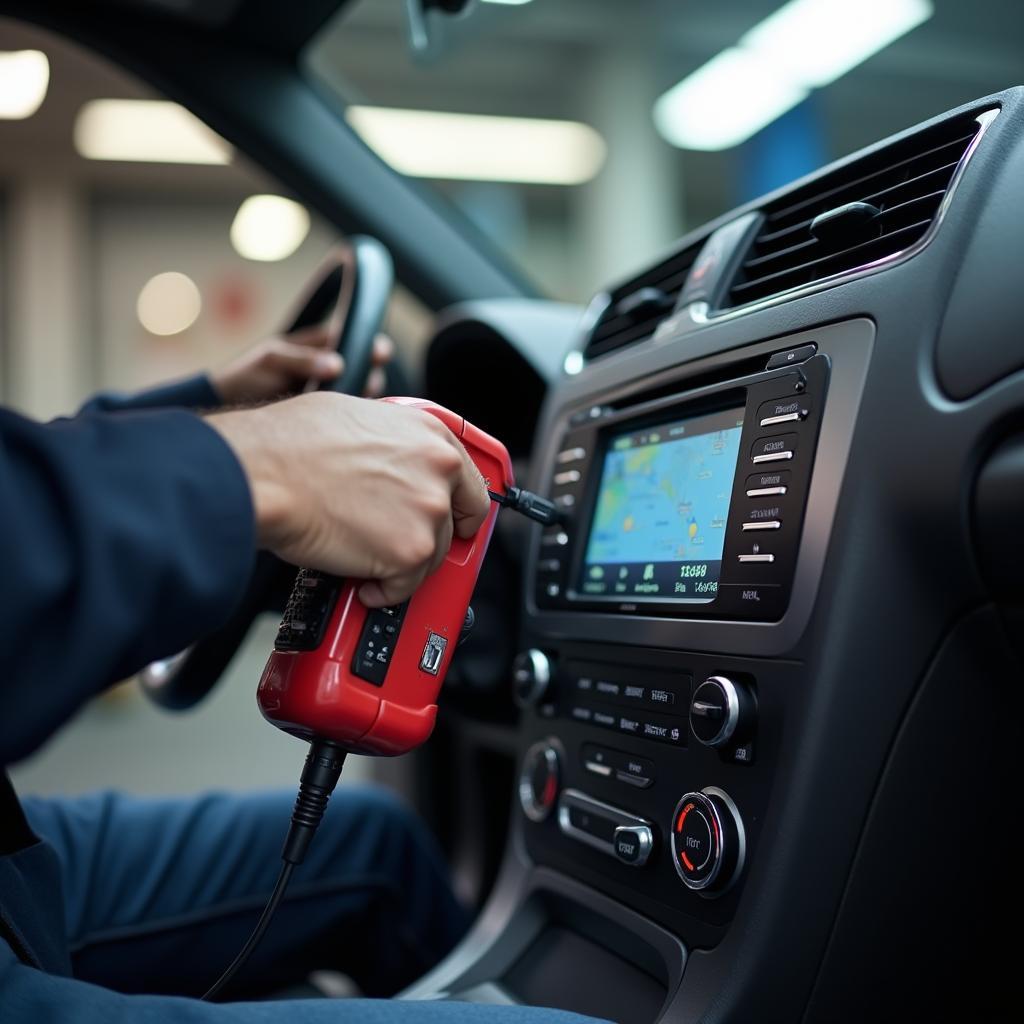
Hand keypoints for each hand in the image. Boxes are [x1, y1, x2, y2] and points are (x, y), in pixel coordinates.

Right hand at [207, 392, 490, 605]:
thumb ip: (391, 442)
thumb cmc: (289, 443)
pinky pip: (405, 586)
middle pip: (455, 523)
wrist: (262, 473)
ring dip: (401, 564)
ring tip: (365, 557)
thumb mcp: (356, 417)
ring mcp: (427, 513)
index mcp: (430, 435)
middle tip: (402, 546)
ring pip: (431, 557)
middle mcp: (438, 471)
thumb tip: (387, 459)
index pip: (471, 482)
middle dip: (430, 538)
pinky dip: (384, 591)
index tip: (454, 522)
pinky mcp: (409, 552)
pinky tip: (362, 581)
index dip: (460, 508)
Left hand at [211, 328, 393, 404]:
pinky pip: (346, 415)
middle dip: (371, 373)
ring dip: (363, 396)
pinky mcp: (324, 417)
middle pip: (364, 368)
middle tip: (368, 382)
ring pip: (359, 393)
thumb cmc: (246, 377)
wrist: (227, 409)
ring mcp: (328, 394)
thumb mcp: (270, 360)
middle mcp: (328, 368)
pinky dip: (352, 416)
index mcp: (317, 345)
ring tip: (355, 401)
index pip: (353, 338)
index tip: (379, 353)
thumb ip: (302, 360)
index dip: (370, 345)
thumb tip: (338, 365)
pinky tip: (350, 420)